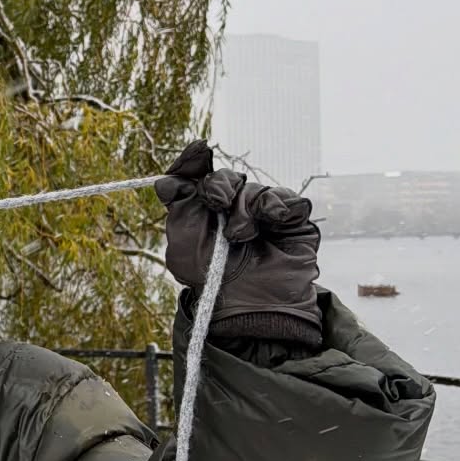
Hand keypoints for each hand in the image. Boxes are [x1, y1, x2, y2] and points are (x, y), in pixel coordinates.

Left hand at [154, 142, 321, 348]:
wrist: (251, 308)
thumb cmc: (214, 281)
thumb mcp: (185, 243)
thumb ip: (179, 207)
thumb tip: (165, 179)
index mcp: (207, 213)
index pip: (202, 176)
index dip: (197, 161)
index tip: (198, 151)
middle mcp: (235, 210)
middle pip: (230, 178)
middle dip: (221, 186)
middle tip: (218, 203)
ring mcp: (266, 215)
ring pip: (258, 189)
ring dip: (247, 208)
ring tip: (242, 236)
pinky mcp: (294, 222)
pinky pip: (289, 200)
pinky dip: (276, 206)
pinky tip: (271, 222)